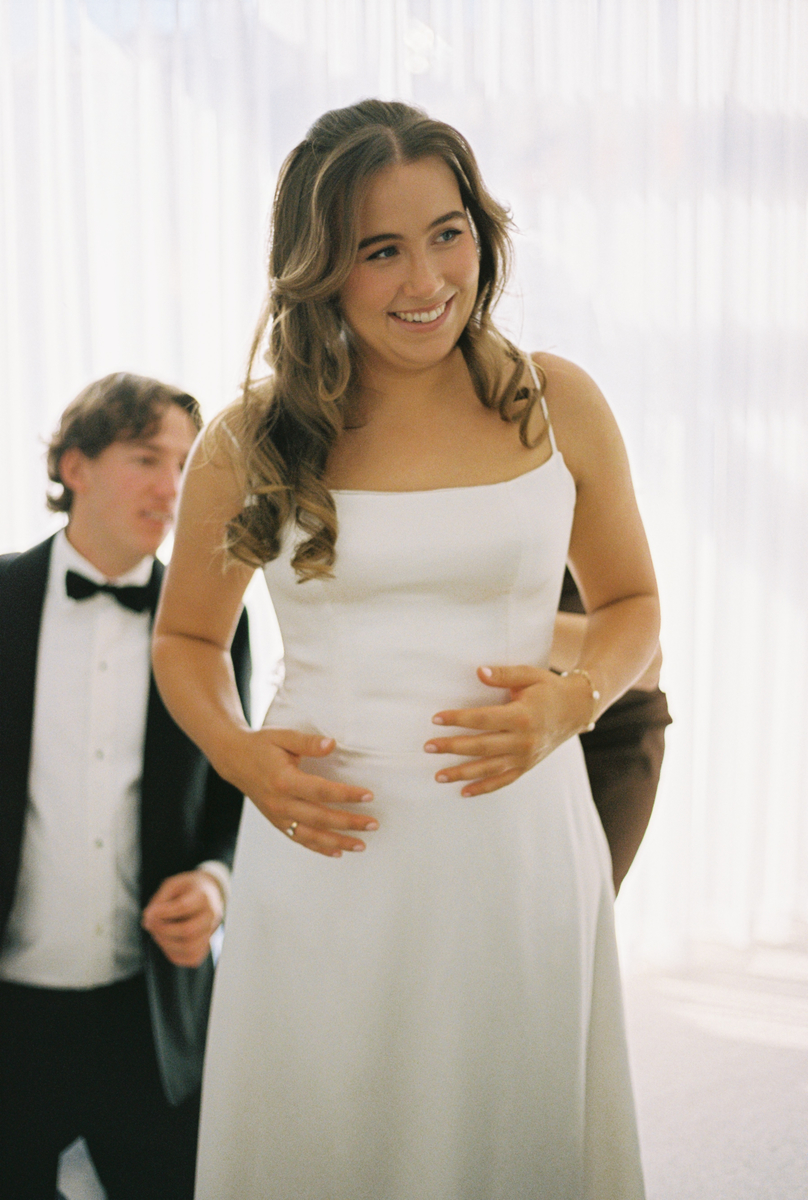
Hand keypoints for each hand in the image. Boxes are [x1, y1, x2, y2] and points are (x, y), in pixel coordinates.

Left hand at [142, 869, 224, 967]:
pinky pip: (192, 958)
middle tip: (149, 923)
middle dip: (162, 930)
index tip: (149, 912)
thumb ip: (160, 900)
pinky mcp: (207, 945)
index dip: (162, 912)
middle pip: (188, 931)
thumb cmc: (187, 889)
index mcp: (203, 896)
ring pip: (191, 949)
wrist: (209, 893)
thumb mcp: (172, 885)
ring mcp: (211, 932)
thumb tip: (148, 919)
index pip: (184, 907)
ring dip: (167, 944)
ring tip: (157, 933)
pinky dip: (174, 954)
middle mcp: (212, 915)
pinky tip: (166, 942)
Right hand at [224, 727, 377, 856]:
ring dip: (338, 842)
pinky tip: (338, 852)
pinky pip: (299, 839)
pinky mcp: (276, 822)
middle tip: (374, 824)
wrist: (234, 759)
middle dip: (349, 822)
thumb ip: (308, 742)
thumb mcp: (283, 736)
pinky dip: (319, 847)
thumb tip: (331, 744)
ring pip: (311, 835)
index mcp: (284, 780)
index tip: (368, 795)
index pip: (321, 791)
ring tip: (362, 845)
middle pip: (320, 817)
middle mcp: (280, 803)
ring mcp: (278, 816)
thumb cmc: (261, 745)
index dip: (346, 795)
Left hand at [424, 665, 594, 796]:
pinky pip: (503, 780)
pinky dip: (484, 788)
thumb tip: (479, 672)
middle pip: (482, 746)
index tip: (436, 718)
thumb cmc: (549, 688)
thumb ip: (503, 675)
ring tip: (438, 776)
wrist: (577, 709)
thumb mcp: (529, 675)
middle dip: (452, 747)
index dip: (458, 719)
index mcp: (522, 715)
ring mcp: (526, 756)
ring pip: (489, 768)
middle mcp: (524, 740)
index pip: (483, 719)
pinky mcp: (527, 766)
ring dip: (462, 773)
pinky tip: (464, 792)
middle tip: (428, 747)